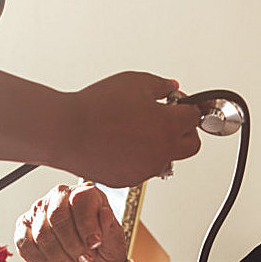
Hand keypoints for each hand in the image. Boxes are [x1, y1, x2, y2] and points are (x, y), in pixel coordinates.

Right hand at [14, 184, 128, 261]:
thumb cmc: (103, 250)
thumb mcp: (114, 241)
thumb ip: (110, 228)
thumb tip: (105, 214)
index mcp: (83, 193)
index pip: (79, 200)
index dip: (86, 224)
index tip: (95, 244)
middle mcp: (58, 197)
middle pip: (57, 217)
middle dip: (72, 245)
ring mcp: (38, 213)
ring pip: (42, 235)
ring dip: (60, 259)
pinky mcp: (24, 230)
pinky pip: (26, 246)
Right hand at [59, 73, 200, 186]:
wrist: (66, 132)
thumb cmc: (96, 106)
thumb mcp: (134, 82)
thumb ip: (161, 85)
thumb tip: (172, 88)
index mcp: (168, 126)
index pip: (195, 117)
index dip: (187, 106)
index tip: (177, 103)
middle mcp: (161, 151)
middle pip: (191, 145)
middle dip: (184, 130)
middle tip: (168, 119)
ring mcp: (145, 169)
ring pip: (166, 158)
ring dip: (161, 145)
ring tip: (137, 129)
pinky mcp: (128, 179)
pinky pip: (143, 168)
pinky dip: (139, 157)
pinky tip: (122, 142)